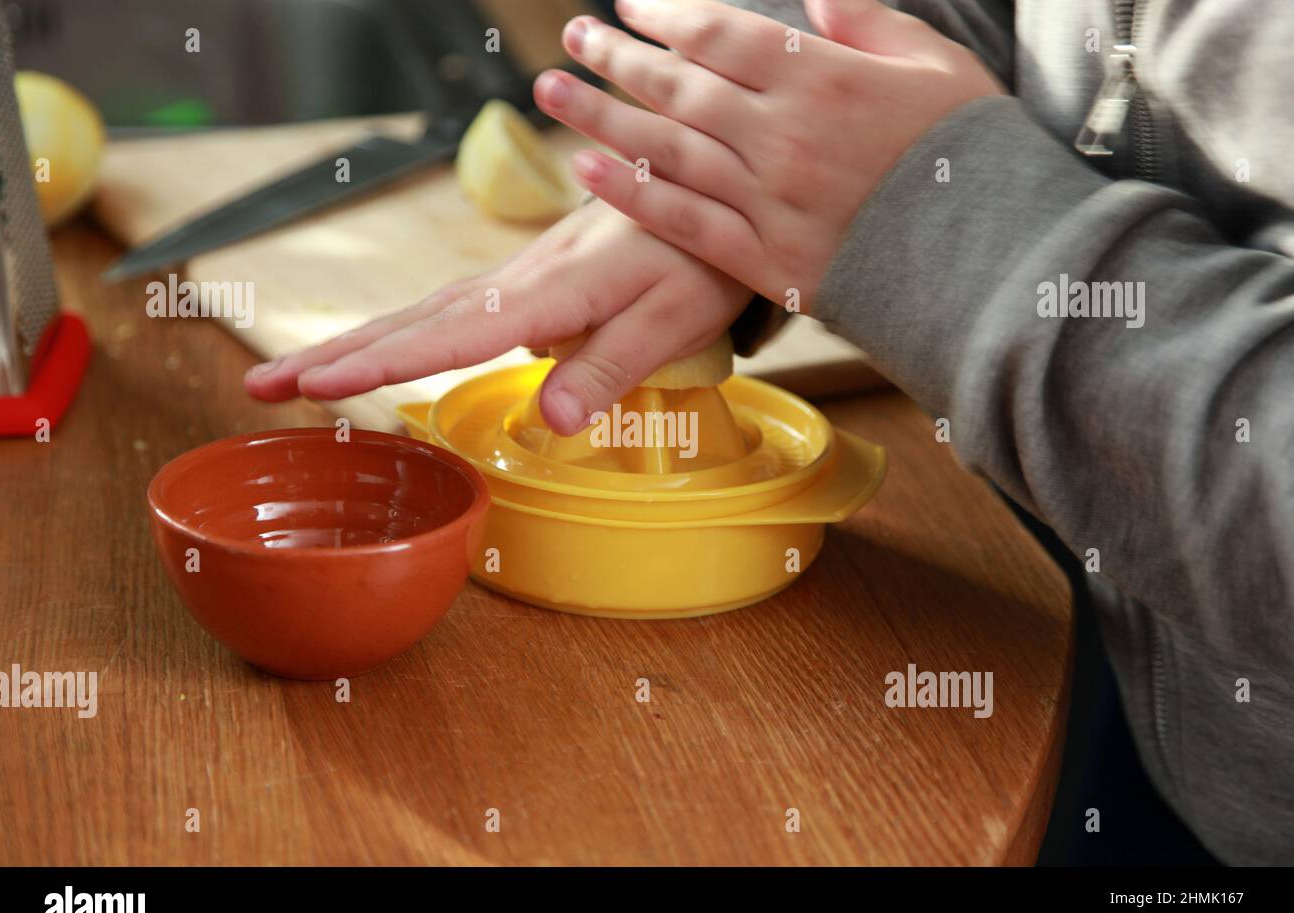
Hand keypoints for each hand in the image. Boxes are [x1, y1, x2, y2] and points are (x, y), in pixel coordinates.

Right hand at [244, 200, 751, 433]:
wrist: (709, 188)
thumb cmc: (700, 256)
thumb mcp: (675, 316)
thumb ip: (612, 364)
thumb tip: (550, 422)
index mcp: (550, 291)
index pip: (451, 334)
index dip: (383, 363)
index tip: (317, 383)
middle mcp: (517, 281)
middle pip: (412, 322)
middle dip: (334, 354)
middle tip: (262, 386)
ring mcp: (515, 277)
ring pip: (421, 313)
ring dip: (353, 343)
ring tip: (294, 375)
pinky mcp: (524, 280)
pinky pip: (447, 311)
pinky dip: (399, 333)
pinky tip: (378, 351)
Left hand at [535, 0, 1003, 310]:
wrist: (989, 258)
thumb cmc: (970, 155)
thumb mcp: (936, 65)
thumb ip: (869, 25)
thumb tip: (814, 0)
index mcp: (823, 77)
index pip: (721, 32)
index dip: (665, 14)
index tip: (628, 5)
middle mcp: (782, 132)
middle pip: (679, 84)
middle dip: (618, 56)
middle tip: (574, 38)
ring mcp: (768, 197)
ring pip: (666, 147)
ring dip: (602, 115)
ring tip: (552, 91)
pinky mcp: (764, 257)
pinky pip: (683, 220)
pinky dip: (631, 193)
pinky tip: (587, 169)